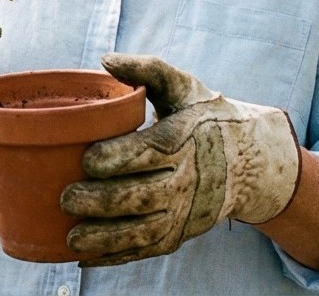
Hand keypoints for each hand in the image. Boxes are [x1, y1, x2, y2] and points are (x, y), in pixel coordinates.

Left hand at [61, 53, 301, 266]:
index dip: (116, 158)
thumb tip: (105, 59)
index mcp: (183, 140)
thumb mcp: (183, 86)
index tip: (86, 159)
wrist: (251, 161)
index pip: (148, 152)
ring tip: (72, 239)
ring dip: (106, 238)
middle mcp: (186, 180)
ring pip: (142, 230)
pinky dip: (117, 257)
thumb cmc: (204, 117)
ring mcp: (184, 212)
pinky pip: (147, 249)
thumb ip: (147, 69)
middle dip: (102, 201)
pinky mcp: (180, 233)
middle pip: (141, 196)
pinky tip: (85, 258)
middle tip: (66, 199)